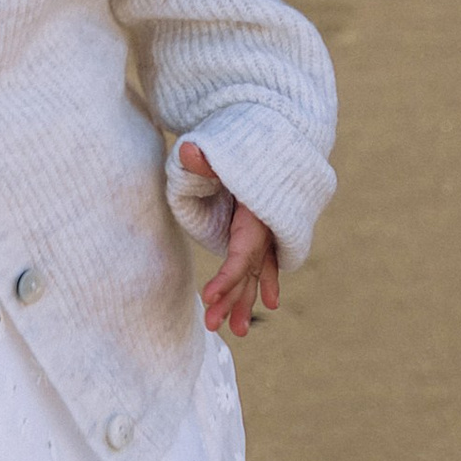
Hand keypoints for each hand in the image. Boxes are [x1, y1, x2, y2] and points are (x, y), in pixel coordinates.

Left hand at [181, 140, 279, 337]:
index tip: (207, 297)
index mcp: (257, 214)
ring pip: (257, 271)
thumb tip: (188, 149)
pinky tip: (271, 303)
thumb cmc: (241, 141)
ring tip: (235, 332)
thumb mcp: (222, 149)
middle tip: (213, 326)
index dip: (226, 278)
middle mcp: (265, 226)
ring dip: (245, 300)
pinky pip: (265, 260)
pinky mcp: (264, 228)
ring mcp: (267, 229)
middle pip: (249, 271)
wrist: (271, 129)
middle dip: (232, 300)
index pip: (242, 254)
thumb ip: (205, 155)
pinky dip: (266, 281)